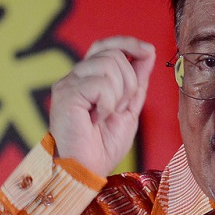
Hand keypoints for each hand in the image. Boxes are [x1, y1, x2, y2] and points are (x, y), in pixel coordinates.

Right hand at [49, 36, 155, 176]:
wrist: (85, 170)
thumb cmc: (102, 146)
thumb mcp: (128, 109)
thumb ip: (136, 82)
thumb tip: (147, 53)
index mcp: (88, 79)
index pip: (105, 46)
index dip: (127, 43)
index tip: (148, 51)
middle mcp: (76, 77)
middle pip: (112, 54)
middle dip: (129, 81)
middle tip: (121, 108)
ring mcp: (69, 84)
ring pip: (109, 64)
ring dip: (119, 93)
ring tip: (108, 114)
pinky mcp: (66, 94)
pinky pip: (101, 83)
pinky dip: (108, 103)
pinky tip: (97, 118)